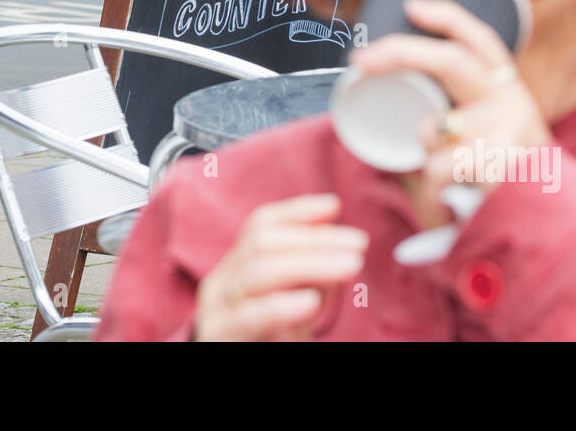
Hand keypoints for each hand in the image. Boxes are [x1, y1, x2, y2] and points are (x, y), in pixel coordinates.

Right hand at [193, 194, 366, 340]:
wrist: (241, 369)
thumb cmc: (269, 339)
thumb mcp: (293, 304)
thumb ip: (312, 276)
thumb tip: (342, 246)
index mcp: (236, 266)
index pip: (261, 224)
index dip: (299, 211)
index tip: (336, 206)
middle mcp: (220, 283)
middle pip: (262, 243)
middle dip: (315, 239)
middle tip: (358, 243)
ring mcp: (216, 309)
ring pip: (257, 273)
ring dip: (310, 264)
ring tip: (350, 266)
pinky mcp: (221, 335)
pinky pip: (249, 317)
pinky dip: (281, 306)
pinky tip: (311, 301)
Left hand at [349, 0, 550, 230]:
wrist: (552, 234)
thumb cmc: (504, 186)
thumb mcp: (487, 141)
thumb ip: (450, 120)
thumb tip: (390, 98)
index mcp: (508, 92)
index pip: (482, 41)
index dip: (447, 17)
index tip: (411, 5)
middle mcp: (513, 103)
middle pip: (450, 61)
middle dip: (400, 52)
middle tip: (360, 59)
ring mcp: (510, 133)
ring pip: (432, 131)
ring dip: (425, 168)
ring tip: (443, 196)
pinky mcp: (502, 167)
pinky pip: (440, 173)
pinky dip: (435, 198)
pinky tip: (451, 214)